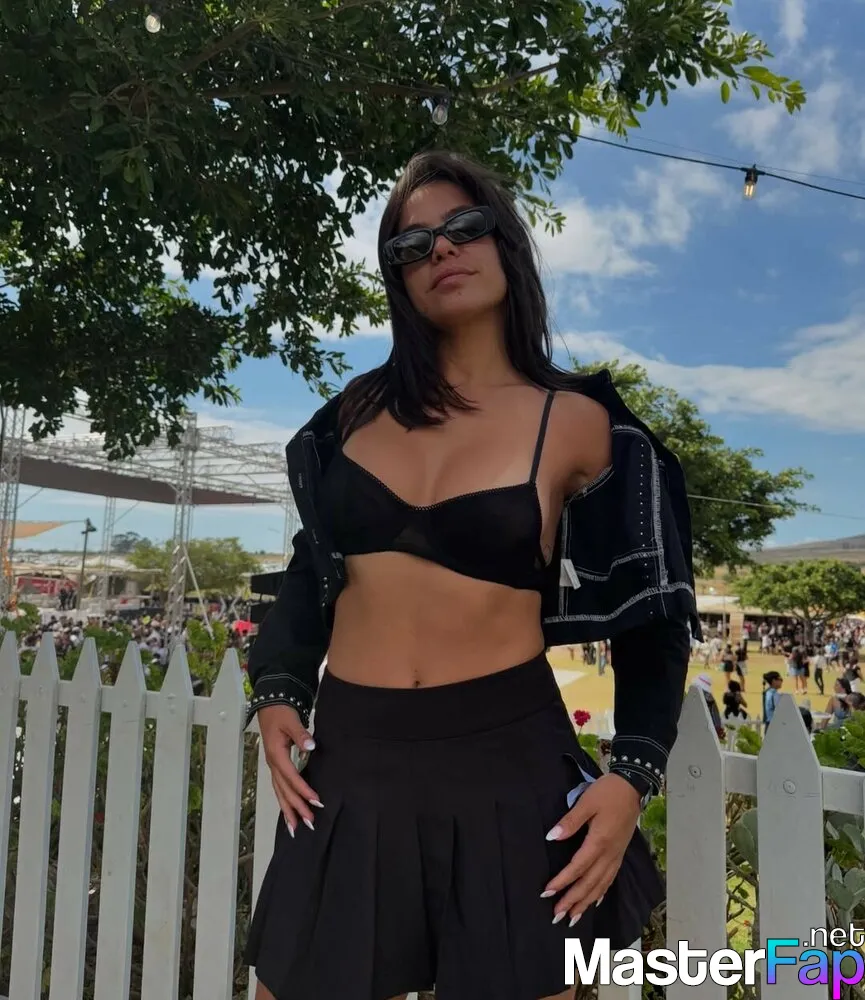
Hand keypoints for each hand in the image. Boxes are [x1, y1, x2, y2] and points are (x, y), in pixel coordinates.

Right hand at [258, 704, 323, 836]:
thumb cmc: (281, 713)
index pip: (291, 777)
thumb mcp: (291, 721)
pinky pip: (279, 788)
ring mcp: (273, 766)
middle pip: (284, 790)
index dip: (303, 789)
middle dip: (296, 807)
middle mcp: (273, 764)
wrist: (270, 706)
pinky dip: (284, 802)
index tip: (316, 801)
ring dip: (288, 810)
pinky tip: (289, 813)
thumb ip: (301, 734)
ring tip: (296, 828)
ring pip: (280, 792)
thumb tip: (310, 746)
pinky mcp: (276, 766)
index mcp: (277, 754)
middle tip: (309, 822)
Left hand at [542, 772, 640, 925]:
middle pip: (589, 883)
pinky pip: (610, 879)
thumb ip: (570, 821)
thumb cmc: (607, 792)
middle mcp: (609, 854)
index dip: (562, 881)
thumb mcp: (587, 802)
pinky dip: (601, 893)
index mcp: (599, 842)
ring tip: (573, 917)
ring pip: (600, 885)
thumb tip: (552, 837)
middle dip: (573, 900)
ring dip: (586, 902)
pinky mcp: (620, 853)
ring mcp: (616, 855)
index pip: (578, 867)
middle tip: (557, 916)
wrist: (632, 787)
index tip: (547, 892)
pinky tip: (595, 901)